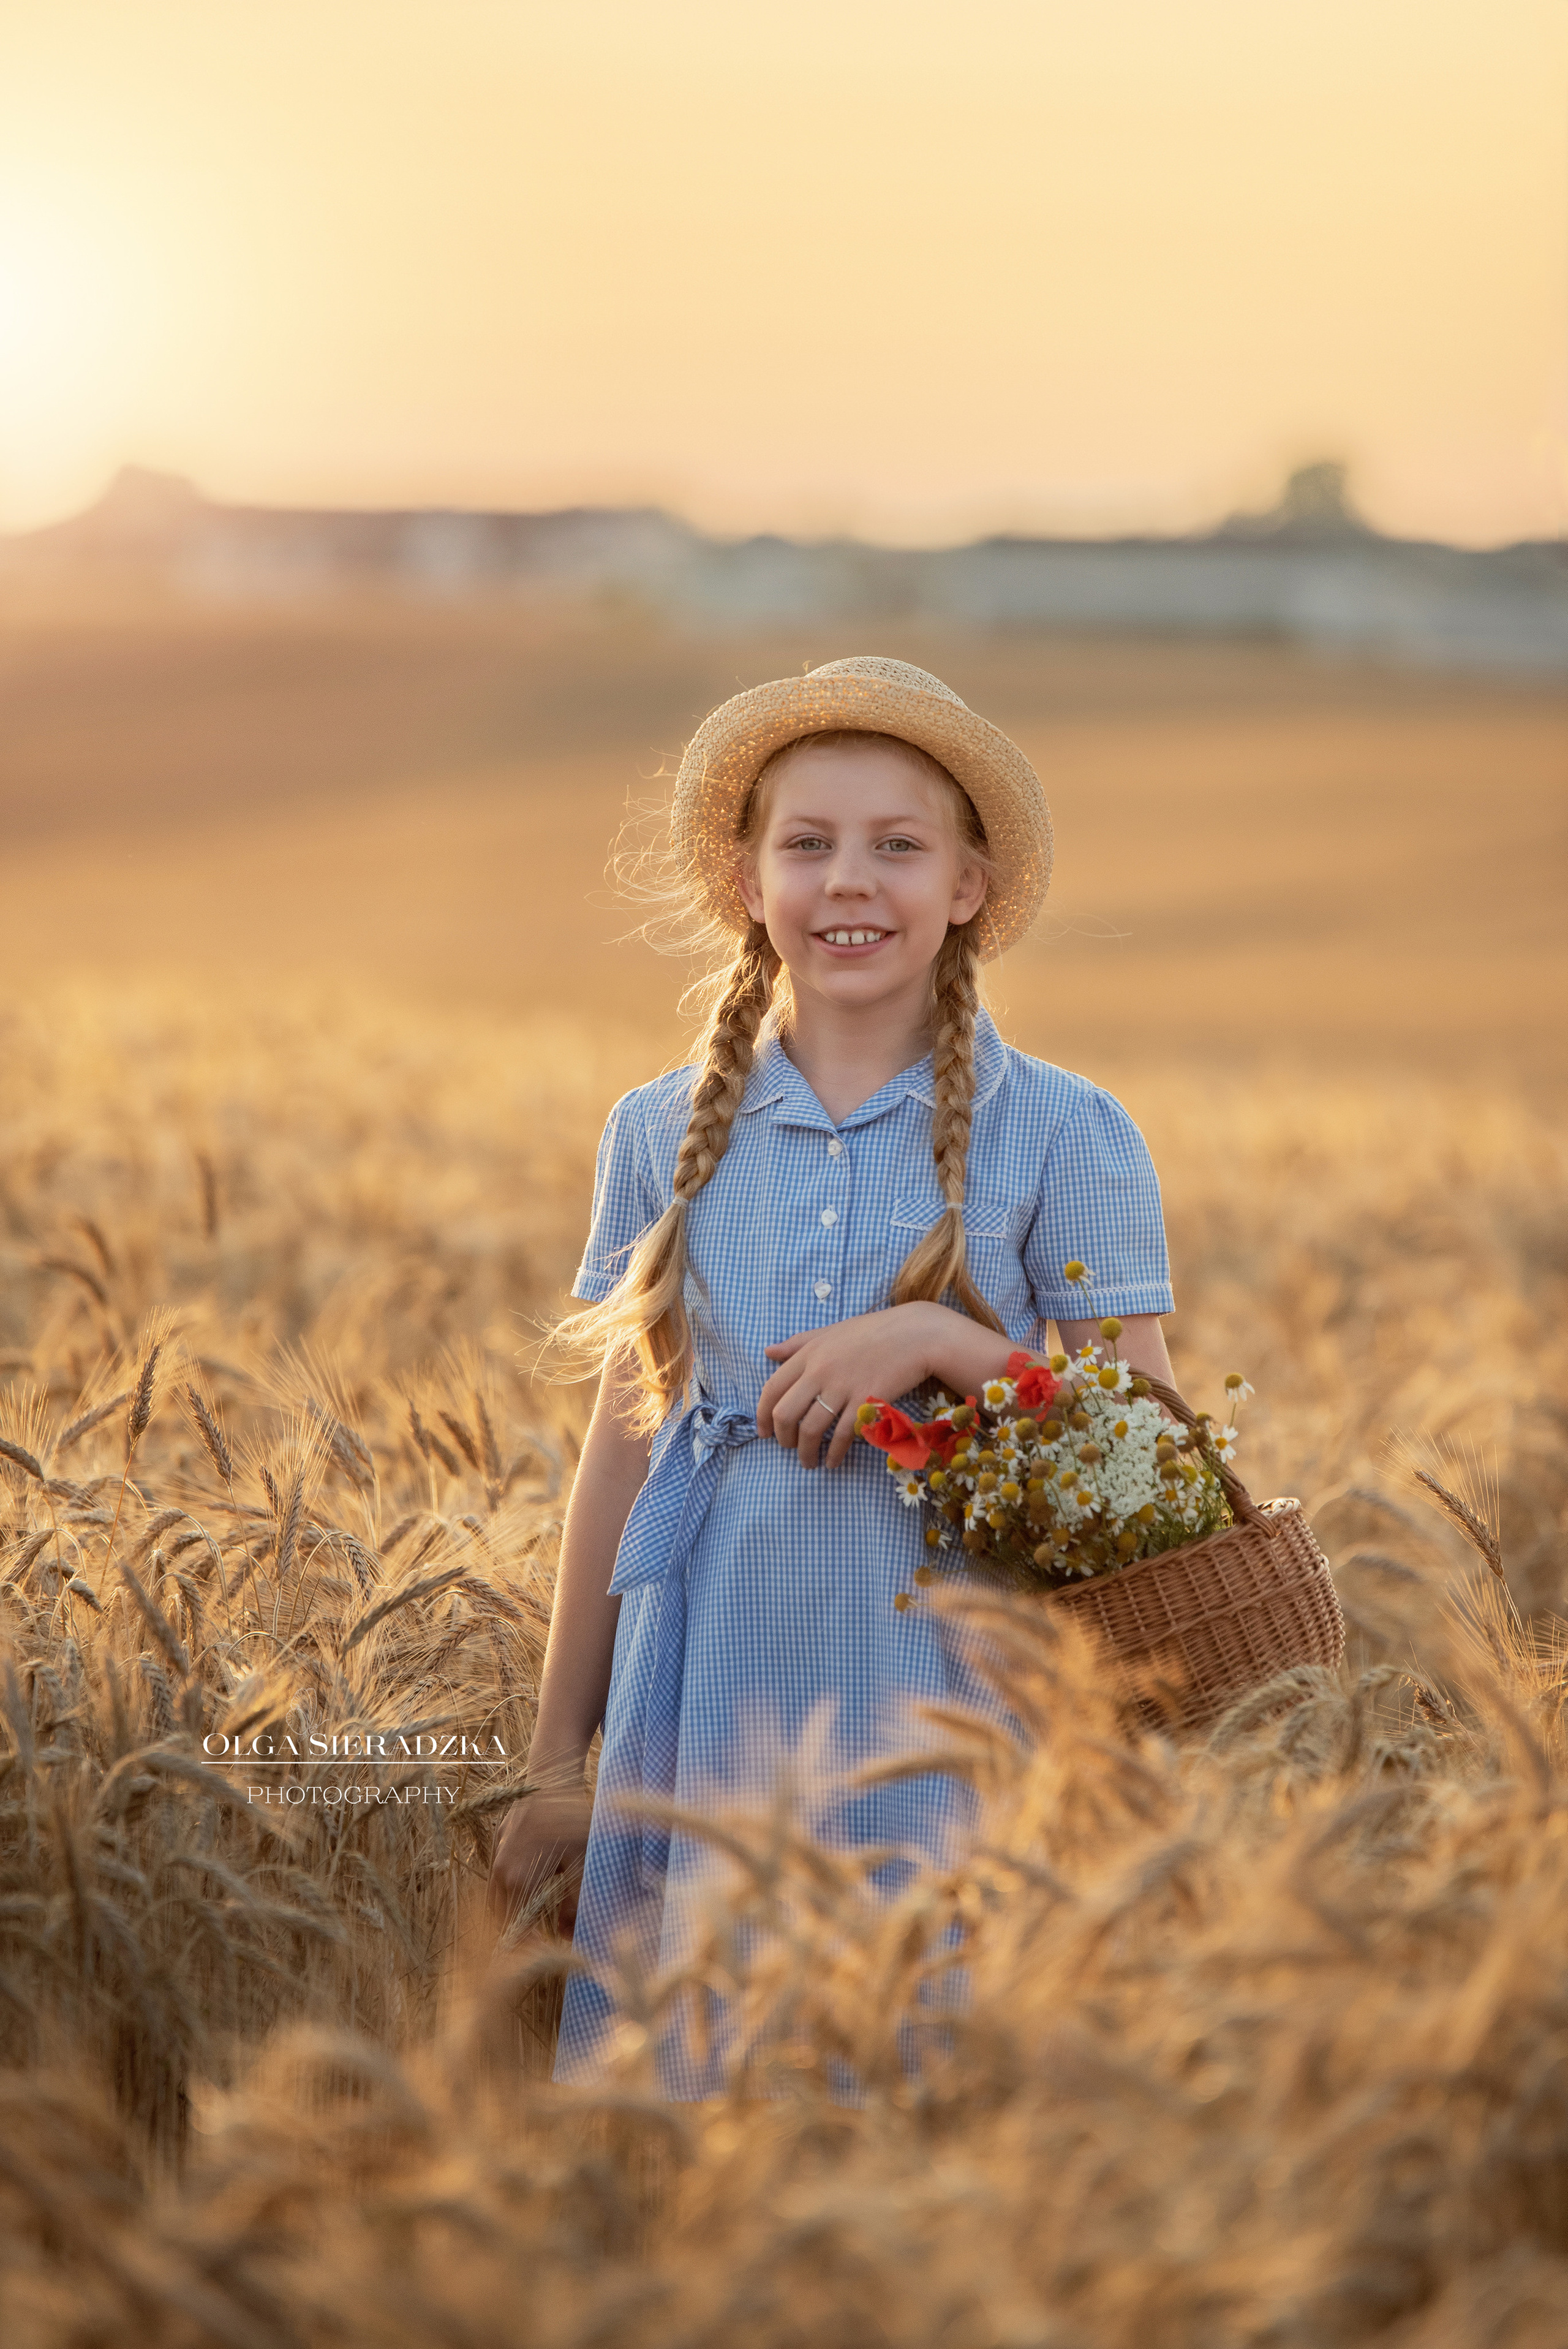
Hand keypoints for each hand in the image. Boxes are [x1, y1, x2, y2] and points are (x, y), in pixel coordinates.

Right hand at [487, 1783, 591, 1937]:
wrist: (552, 1777)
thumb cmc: (571, 1820)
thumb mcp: (579, 1865)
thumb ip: (573, 1906)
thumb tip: (568, 1937)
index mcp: (517, 1879)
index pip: (517, 1930)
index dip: (531, 1949)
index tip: (548, 1956)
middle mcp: (500, 1870)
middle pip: (500, 1917)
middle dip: (518, 1935)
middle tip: (539, 1947)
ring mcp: (497, 1853)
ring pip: (496, 1897)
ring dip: (511, 1914)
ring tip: (534, 1925)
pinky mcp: (499, 1839)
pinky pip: (497, 1876)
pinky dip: (508, 1892)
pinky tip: (528, 1893)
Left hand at [759, 1302, 947, 1469]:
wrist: (915, 1335)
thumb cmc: (873, 1331)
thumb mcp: (830, 1331)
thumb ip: (798, 1343)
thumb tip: (768, 1351)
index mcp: (808, 1353)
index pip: (771, 1388)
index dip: (762, 1414)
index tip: (763, 1432)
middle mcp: (820, 1371)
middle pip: (785, 1414)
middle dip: (782, 1438)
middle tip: (787, 1448)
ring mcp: (842, 1387)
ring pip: (810, 1430)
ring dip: (806, 1452)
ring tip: (809, 1462)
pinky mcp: (865, 1402)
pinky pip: (842, 1436)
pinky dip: (833, 1453)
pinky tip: (832, 1461)